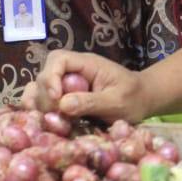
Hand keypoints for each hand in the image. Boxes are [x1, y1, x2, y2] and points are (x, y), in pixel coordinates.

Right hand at [20, 49, 152, 122]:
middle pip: (44, 75)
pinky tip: (45, 121)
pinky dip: (39, 109)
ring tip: (48, 120)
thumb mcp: (117, 101)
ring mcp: (67, 83)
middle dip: (46, 96)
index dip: (51, 77)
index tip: (57, 99)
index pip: (59, 59)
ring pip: (39, 87)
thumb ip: (92, 102)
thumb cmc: (134, 97)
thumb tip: (63, 104)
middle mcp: (73, 71)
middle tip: (57, 116)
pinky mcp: (64, 97)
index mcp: (88, 64)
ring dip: (38, 104)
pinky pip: (42, 99)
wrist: (143, 101)